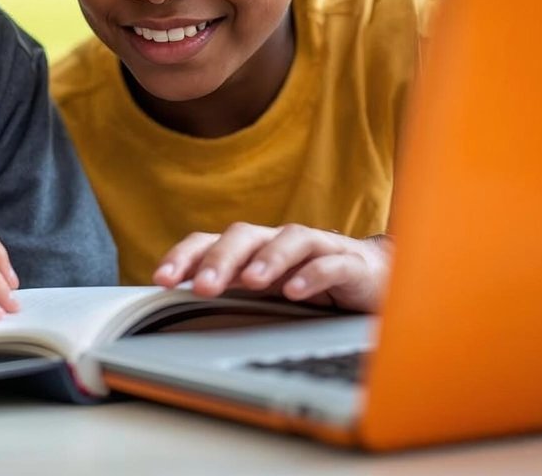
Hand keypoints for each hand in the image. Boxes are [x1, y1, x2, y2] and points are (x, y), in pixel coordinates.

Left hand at [152, 223, 390, 312]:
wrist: (380, 280)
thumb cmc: (312, 284)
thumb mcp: (264, 291)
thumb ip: (230, 291)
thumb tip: (176, 305)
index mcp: (253, 249)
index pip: (211, 242)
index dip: (185, 256)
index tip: (161, 279)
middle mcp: (280, 242)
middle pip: (244, 236)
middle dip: (219, 259)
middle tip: (200, 286)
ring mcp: (317, 248)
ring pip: (289, 239)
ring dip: (267, 258)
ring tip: (250, 281)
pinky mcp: (351, 264)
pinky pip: (330, 264)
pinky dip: (312, 274)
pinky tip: (296, 291)